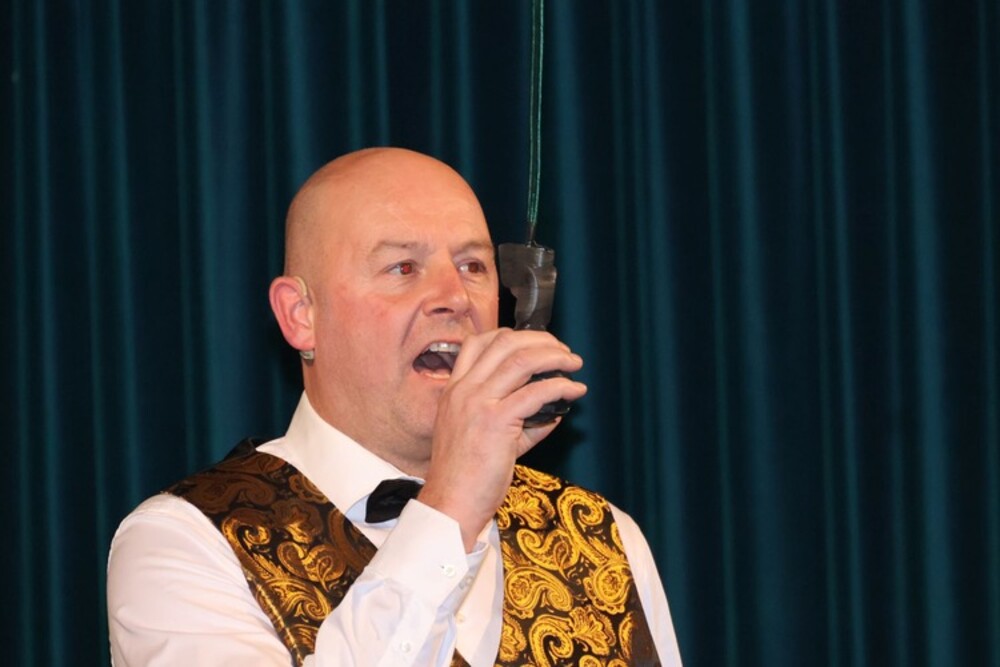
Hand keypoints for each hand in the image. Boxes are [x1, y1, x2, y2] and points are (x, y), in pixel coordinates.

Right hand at [418, 328, 586, 550]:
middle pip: (505, 342)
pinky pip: (536, 392)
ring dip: (555, 357)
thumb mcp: (485, 438)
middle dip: (540, 340)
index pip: (479, 342)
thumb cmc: (465, 477)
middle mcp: (463, 390)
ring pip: (522, 360)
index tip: (537, 344)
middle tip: (563, 351)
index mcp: (454, 390)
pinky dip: (561, 386)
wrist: (451, 504)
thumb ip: (517, 421)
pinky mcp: (496, 421)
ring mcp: (477, 403)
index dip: (513, 336)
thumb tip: (553, 411)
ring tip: (573, 364)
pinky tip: (573, 391)